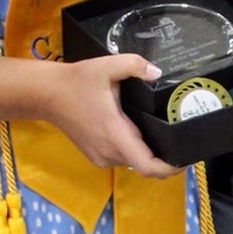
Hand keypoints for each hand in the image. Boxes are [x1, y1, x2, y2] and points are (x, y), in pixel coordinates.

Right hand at [35, 55, 180, 176]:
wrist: (47, 94)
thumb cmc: (76, 81)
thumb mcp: (107, 66)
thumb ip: (134, 65)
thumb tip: (156, 73)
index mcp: (115, 135)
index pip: (148, 166)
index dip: (171, 168)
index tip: (185, 158)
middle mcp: (109, 153)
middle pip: (145, 165)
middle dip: (164, 157)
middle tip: (180, 138)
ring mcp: (101, 157)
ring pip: (133, 162)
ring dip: (147, 152)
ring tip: (160, 132)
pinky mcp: (95, 156)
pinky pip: (122, 158)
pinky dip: (133, 150)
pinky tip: (138, 132)